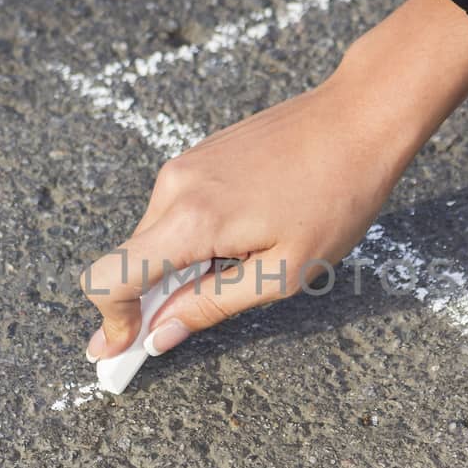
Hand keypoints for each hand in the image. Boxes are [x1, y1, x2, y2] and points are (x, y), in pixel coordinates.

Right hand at [81, 0, 467, 359]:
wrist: (359, 118)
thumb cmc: (335, 197)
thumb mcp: (282, 272)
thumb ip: (210, 306)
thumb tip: (158, 338)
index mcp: (189, 221)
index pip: (109, 278)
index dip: (110, 322)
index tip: (124, 349)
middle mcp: (173, 188)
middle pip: (128, 261)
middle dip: (144, 301)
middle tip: (178, 329)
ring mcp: (184, 166)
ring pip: (153, 236)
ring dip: (176, 268)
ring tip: (243, 267)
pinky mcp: (199, 155)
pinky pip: (175, 211)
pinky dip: (190, 239)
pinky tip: (245, 239)